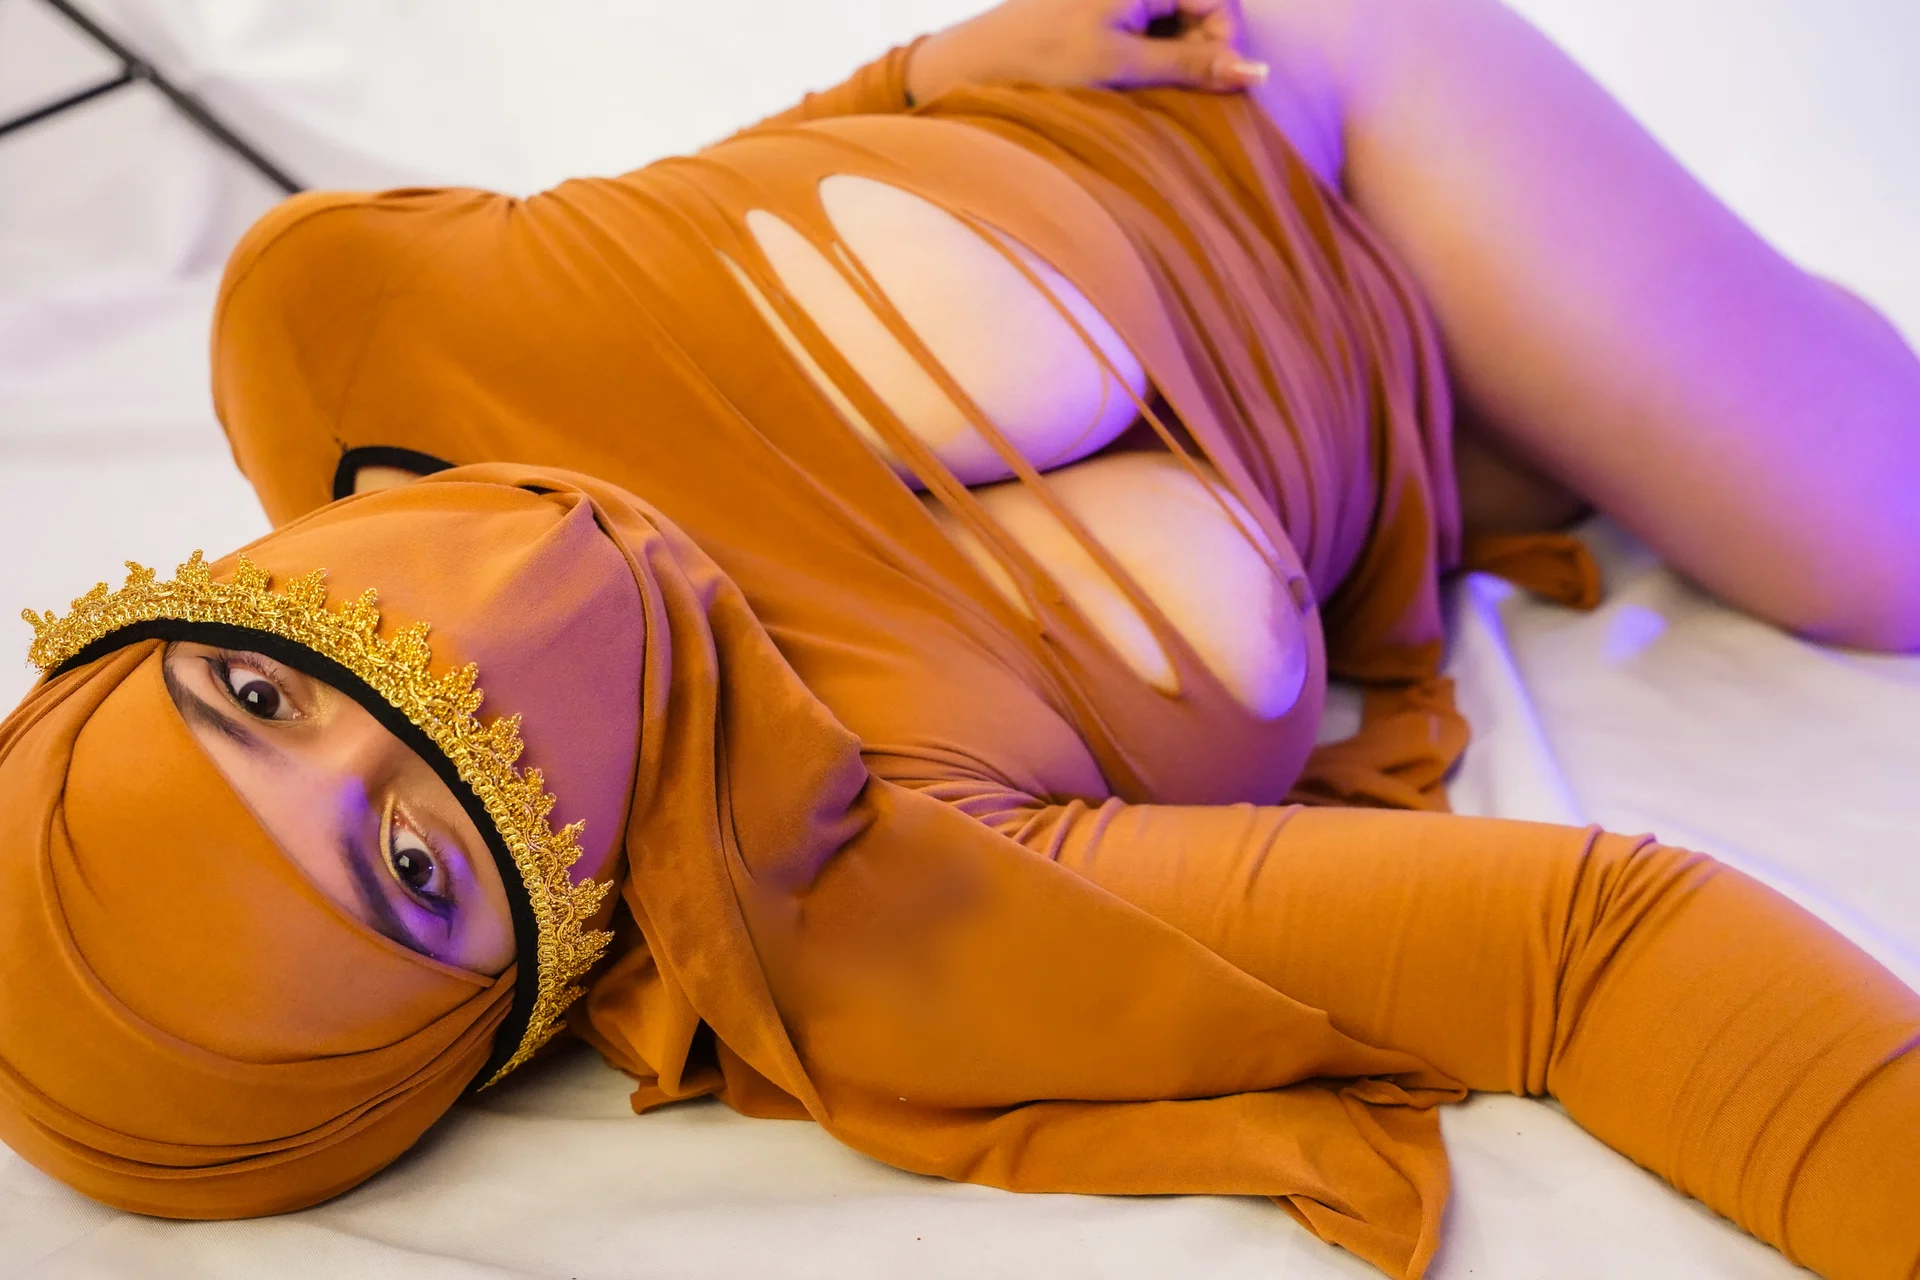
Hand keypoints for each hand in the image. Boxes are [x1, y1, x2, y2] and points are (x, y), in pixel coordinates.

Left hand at [907, 0, 1268, 104]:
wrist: (972, 64)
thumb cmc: (1040, 61)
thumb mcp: (1122, 66)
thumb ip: (1191, 65)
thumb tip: (1255, 73)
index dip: (1222, 44)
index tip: (1212, 85)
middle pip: (1196, 7)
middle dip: (1197, 48)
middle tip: (1171, 88)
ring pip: (1172, 20)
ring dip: (1172, 56)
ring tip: (1142, 84)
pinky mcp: (1100, 10)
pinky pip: (1145, 27)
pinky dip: (1146, 54)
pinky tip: (1125, 77)